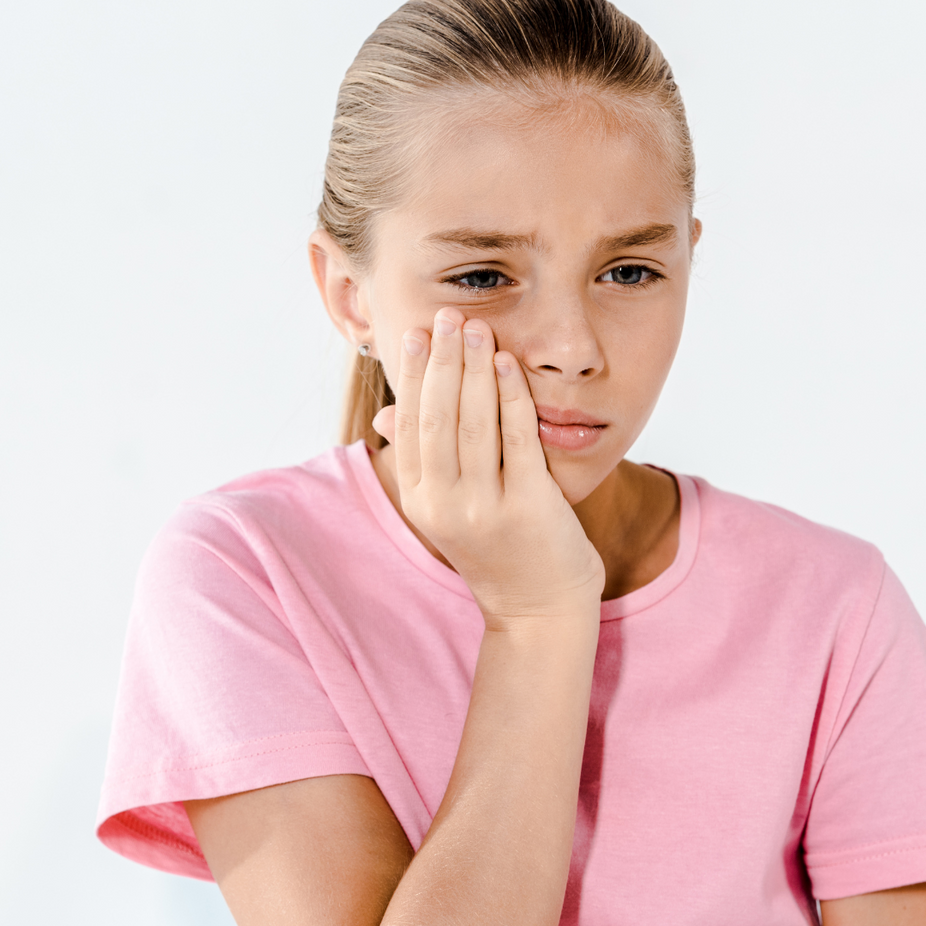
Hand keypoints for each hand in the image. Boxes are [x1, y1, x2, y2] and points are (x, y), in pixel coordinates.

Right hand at [373, 307, 604, 625]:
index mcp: (421, 502)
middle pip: (438, 417)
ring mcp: (487, 507)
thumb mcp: (448, 509)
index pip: (411, 425)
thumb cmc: (498, 549)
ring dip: (474, 369)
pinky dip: (511, 396)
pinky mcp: (530, 505)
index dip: (413, 376)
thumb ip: (423, 460)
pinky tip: (507, 364)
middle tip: (446, 316)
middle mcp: (446, 506)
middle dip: (442, 361)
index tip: (415, 334)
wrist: (539, 608)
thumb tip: (386, 414)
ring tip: (475, 328)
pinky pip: (517, 439)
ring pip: (474, 423)